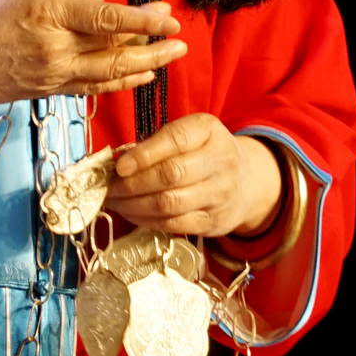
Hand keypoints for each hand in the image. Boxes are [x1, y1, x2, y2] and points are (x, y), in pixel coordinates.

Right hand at [0, 0, 183, 133]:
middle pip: (115, 49)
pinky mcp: (45, 92)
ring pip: (108, 73)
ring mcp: (50, 75)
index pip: (105, 18)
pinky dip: (118, 81)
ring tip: (171, 57)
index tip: (168, 15)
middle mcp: (54, 48)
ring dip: (144, 65)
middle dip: (154, 44)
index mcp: (46, 14)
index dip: (142, 19)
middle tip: (181, 38)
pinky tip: (137, 75)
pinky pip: (90, 87)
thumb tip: (101, 1)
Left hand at [107, 113, 282, 237]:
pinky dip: (146, 221)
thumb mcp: (188, 135)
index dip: (143, 155)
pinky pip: (174, 224)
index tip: (118, 167)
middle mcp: (220, 160)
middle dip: (132, 184)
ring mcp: (220, 193)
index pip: (175, 140)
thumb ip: (156, 144)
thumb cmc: (203, 153)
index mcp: (209, 130)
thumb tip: (116, 164)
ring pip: (169, 204)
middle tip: (109, 189)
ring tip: (115, 202)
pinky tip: (132, 214)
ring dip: (134, 206)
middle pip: (170, 175)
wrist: (246, 181)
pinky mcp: (215, 221)